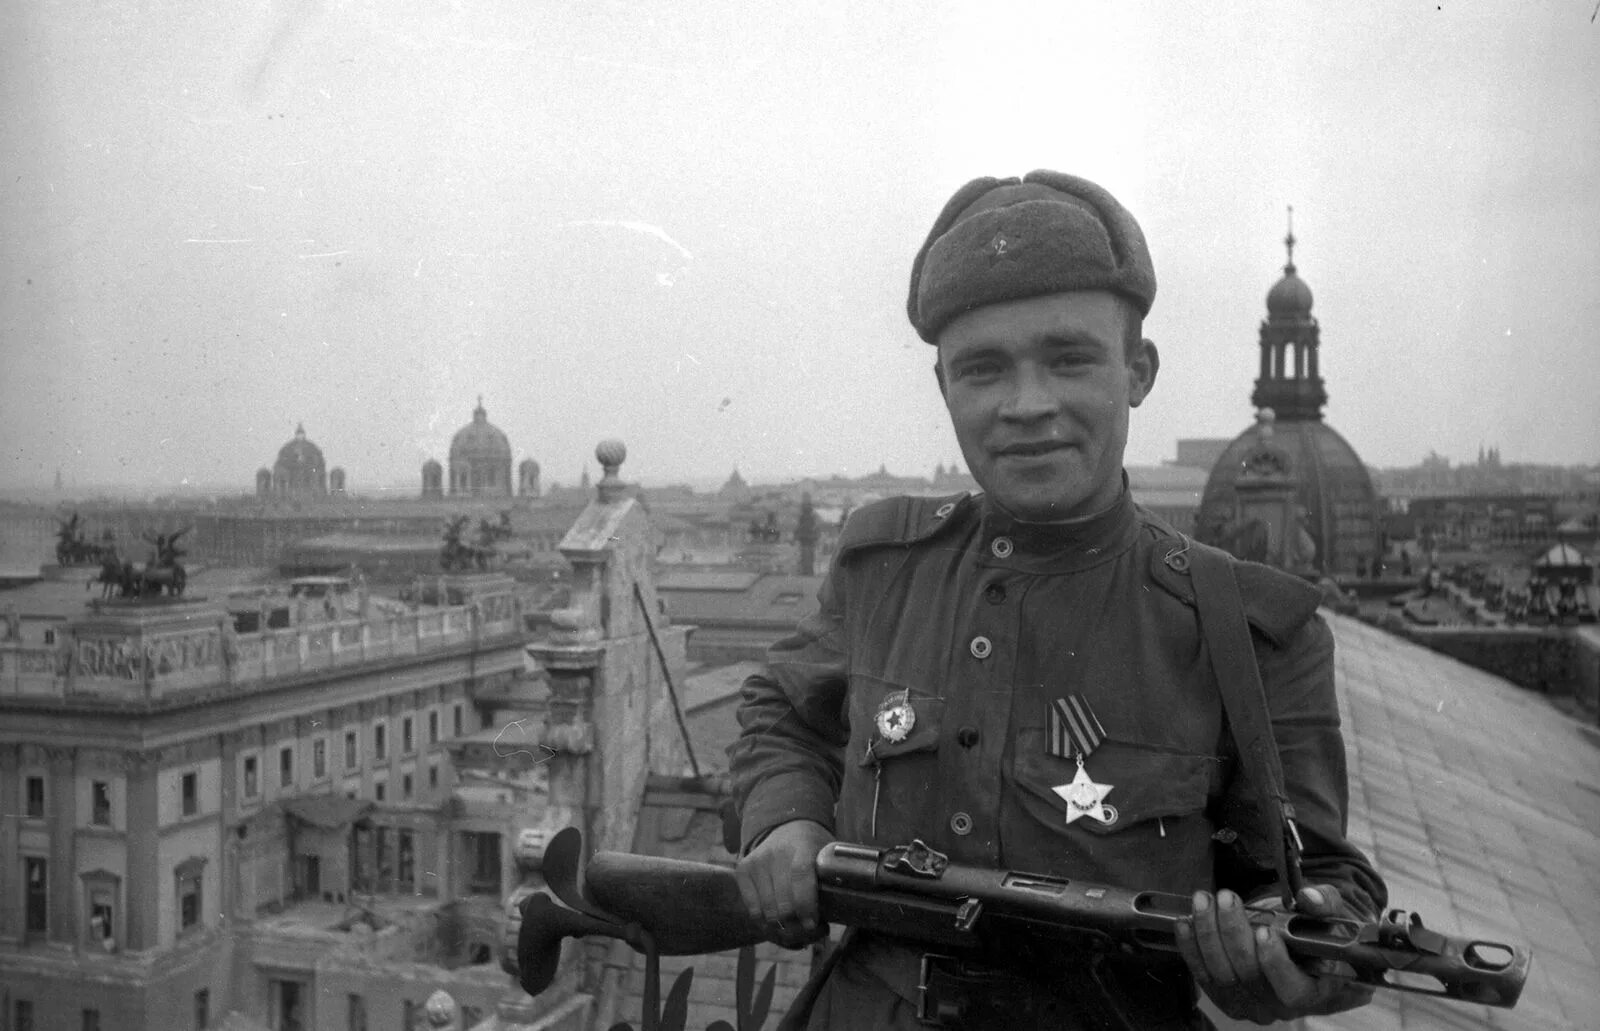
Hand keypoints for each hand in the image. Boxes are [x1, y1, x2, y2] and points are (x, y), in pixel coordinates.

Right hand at [733, 819, 832, 947]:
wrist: (787, 827)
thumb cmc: (813, 849)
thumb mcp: (828, 856)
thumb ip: (832, 879)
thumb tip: (835, 914)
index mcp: (802, 845)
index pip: (800, 875)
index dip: (806, 904)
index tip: (812, 924)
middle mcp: (775, 852)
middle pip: (783, 902)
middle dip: (798, 925)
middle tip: (810, 929)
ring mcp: (756, 862)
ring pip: (768, 911)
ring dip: (783, 928)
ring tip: (797, 927)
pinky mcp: (743, 871)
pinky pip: (753, 910)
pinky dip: (767, 923)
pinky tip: (780, 920)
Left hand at [1175, 885, 1375, 1023]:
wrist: (1296, 948)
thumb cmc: (1317, 935)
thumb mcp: (1331, 916)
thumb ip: (1326, 904)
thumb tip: (1311, 898)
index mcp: (1314, 991)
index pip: (1293, 990)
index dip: (1275, 962)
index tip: (1264, 930)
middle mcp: (1279, 1006)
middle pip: (1249, 976)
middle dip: (1233, 932)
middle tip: (1227, 898)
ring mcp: (1249, 1004)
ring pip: (1221, 975)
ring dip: (1208, 934)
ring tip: (1204, 901)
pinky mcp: (1224, 997)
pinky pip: (1202, 975)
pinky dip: (1191, 947)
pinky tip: (1186, 922)